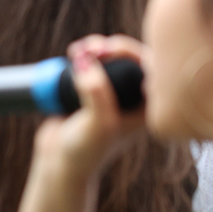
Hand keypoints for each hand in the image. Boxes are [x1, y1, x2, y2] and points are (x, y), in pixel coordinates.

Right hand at [32, 35, 149, 178]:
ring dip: (95, 47)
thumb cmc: (85, 152)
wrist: (58, 165)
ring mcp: (111, 93)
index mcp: (147, 108)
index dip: (134, 53)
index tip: (110, 53)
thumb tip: (84, 60)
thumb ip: (97, 92)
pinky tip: (72, 52)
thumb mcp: (99, 124)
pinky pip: (92, 63)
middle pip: (132, 59)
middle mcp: (132, 99)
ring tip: (78, 49)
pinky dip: (83, 53)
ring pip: (111, 58)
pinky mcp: (90, 90)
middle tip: (93, 48)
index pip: (154, 69)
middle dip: (112, 47)